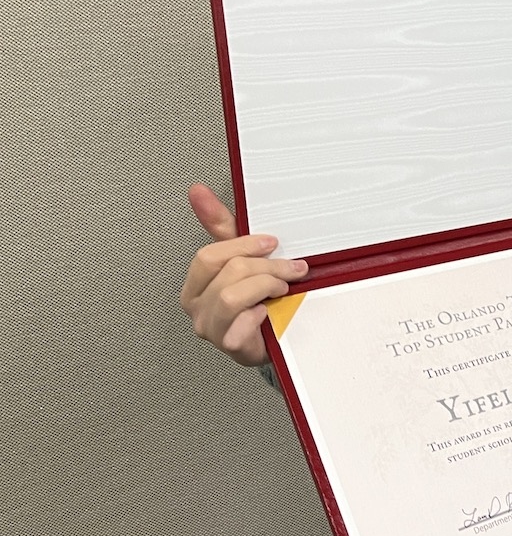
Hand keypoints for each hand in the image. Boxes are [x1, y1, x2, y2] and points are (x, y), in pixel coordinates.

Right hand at [179, 183, 307, 366]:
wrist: (276, 338)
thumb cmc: (258, 299)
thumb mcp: (244, 258)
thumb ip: (222, 226)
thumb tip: (198, 191)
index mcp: (196, 284)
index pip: (209, 256)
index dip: (244, 245)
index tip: (272, 242)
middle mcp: (197, 306)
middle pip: (227, 272)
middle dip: (267, 266)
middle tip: (291, 268)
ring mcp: (211, 328)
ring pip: (232, 296)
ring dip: (267, 286)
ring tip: (282, 289)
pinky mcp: (229, 345)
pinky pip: (242, 322)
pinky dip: (261, 314)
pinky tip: (269, 313)